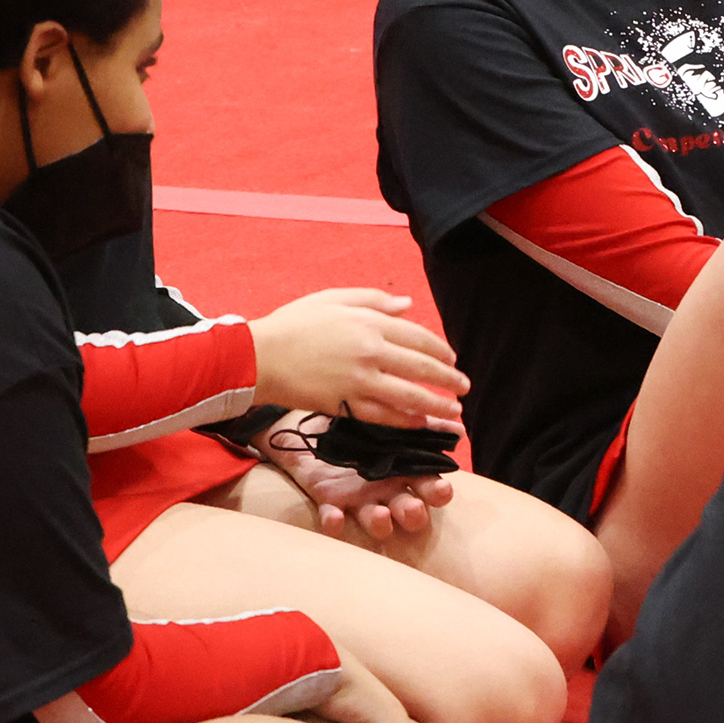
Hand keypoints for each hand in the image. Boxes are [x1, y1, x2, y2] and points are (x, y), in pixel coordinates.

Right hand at [249, 289, 467, 429]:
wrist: (259, 356)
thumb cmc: (295, 323)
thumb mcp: (334, 299)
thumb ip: (374, 301)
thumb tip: (408, 306)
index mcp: (369, 322)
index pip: (419, 338)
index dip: (441, 351)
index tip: (453, 360)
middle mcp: (370, 351)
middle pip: (421, 368)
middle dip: (448, 380)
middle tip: (464, 389)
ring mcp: (359, 381)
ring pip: (409, 396)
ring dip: (437, 406)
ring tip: (455, 414)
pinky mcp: (345, 404)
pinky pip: (384, 416)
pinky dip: (406, 421)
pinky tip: (421, 423)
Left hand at [257, 414, 457, 542]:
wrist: (313, 427)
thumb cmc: (360, 425)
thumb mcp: (390, 418)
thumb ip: (422, 422)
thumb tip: (458, 427)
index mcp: (404, 471)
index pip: (428, 486)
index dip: (437, 492)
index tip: (443, 490)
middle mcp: (386, 491)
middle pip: (407, 510)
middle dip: (413, 514)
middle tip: (413, 509)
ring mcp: (358, 500)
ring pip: (375, 520)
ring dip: (380, 522)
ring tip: (381, 514)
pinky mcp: (330, 503)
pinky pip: (332, 518)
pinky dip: (334, 522)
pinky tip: (335, 517)